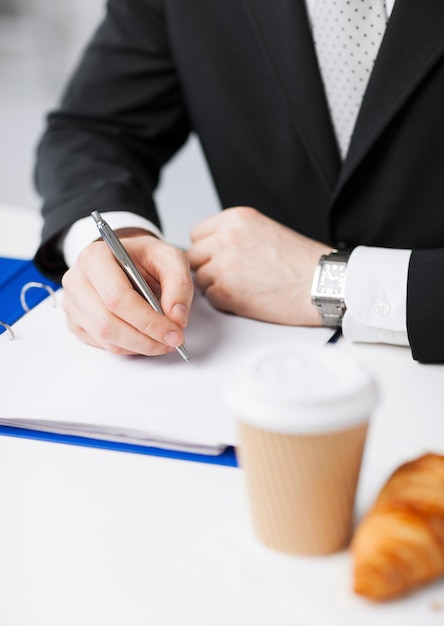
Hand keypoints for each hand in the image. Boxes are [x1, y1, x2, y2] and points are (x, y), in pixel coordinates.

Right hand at [61, 228, 193, 355]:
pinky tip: (146, 338)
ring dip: (140, 346)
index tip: (175, 332)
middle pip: (108, 323)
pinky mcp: (75, 322)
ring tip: (163, 341)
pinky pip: (103, 344)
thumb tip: (177, 317)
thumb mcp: (169, 258)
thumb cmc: (144, 257)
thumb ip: (179, 284)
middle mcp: (77, 280)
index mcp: (96, 257)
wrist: (126, 259)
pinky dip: (129, 347)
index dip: (148, 321)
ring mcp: (73, 303)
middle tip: (173, 342)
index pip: (118, 298)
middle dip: (146, 339)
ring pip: (105, 338)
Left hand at [187, 207, 331, 325]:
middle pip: (194, 256)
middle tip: (230, 276)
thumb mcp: (265, 230)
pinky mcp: (226, 292)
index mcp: (235, 219)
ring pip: (199, 279)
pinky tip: (248, 298)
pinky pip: (210, 298)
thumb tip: (211, 248)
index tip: (217, 258)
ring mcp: (223, 265)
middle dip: (207, 268)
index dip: (207, 249)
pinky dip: (224, 302)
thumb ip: (235, 235)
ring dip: (215, 286)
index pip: (197, 234)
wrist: (323, 284)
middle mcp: (225, 238)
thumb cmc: (302, 262)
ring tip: (244, 287)